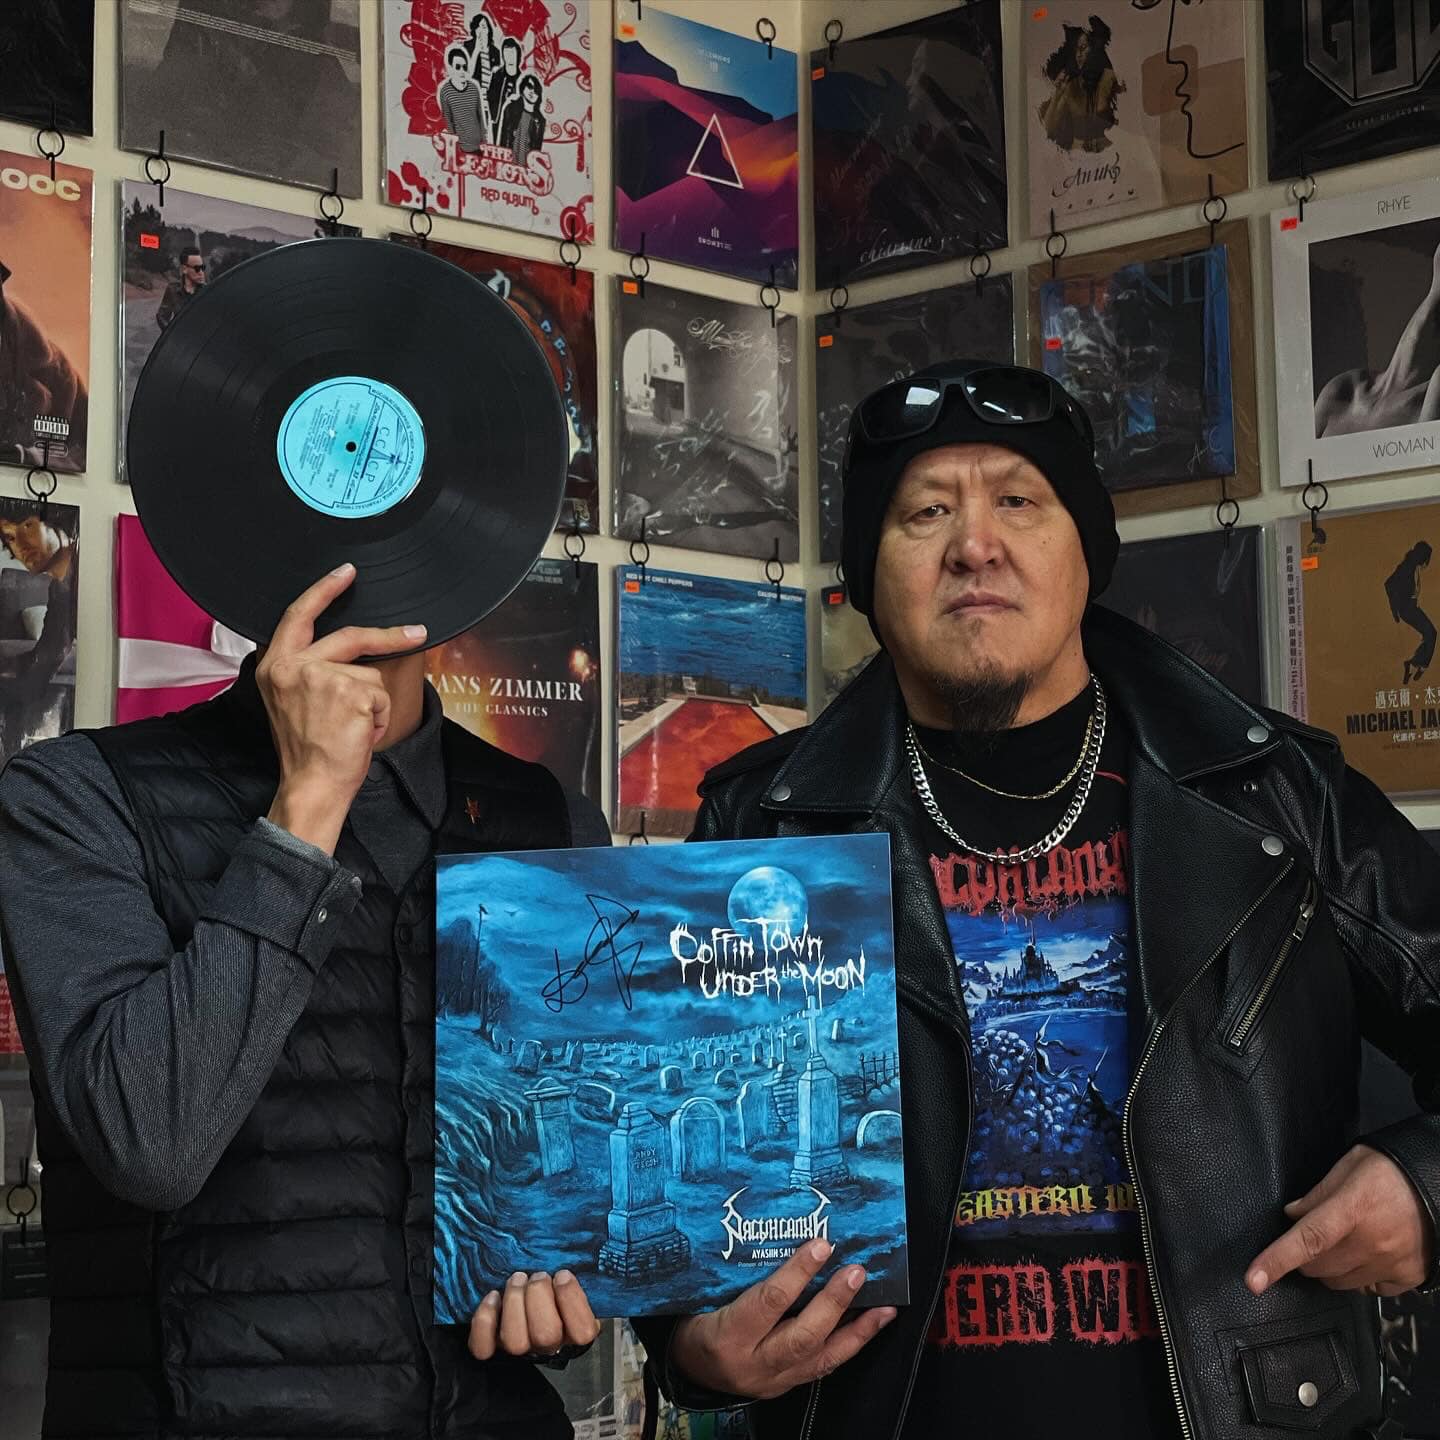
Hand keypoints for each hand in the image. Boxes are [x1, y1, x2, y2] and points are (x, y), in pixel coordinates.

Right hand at [256, 563, 425, 853]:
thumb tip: (350, 648)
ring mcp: (321, 676)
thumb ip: (308, 669)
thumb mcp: (292, 700)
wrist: (311, 784)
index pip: (298, 615)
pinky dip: (379, 717)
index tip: (346, 572)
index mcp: (274, 665)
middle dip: (389, 635)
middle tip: (417, 632)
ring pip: (370, 675)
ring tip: (352, 728)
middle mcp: (293, 665)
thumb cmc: (306, 749)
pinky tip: (359, 734)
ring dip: (372, 704)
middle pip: (352, 635)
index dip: (323, 590)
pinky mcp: (350, 692)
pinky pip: (381, 695)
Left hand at [468, 1270, 600, 1359]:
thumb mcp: (575, 1278)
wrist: (529, 1299)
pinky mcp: (493, 1348)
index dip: (571, 1300)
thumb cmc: (554, 1285)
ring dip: (515, 1302)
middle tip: (538, 1275)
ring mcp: (520, 1349)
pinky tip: (492, 1296)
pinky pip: (484, 1347)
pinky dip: (485, 1321)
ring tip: (518, 1278)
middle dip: (539, 1296)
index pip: (583, 1332)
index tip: (563, 1274)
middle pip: (545, 1335)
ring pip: (515, 1341)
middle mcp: (549, 1345)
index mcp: (576, 1330)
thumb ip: (580, 1272)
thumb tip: (582, 1254)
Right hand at [669, 1239, 896, 1400]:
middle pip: (801, 1335)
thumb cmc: (696, 1320)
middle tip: (857, 1271)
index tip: (821, 1245)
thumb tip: (776, 1228)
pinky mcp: (789, 1385)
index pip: (768, 1303)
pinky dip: (852, 1344)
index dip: (797, 1273)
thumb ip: (737, 1272)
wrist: (689, 1369)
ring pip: (821, 1357)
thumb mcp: (704, 1295)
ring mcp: (775, 1379)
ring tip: (884, 1305)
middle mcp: (754, 1363)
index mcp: (728, 1335)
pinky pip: (825, 1367)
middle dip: (834, 1302)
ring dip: (856, 1329)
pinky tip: (872, 1324)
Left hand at [1246, 1144, 1434, 1297]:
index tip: (1253, 1280)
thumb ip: (1318, 1193)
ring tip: (1340, 1243)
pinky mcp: (1408, 1277)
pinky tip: (1364, 1256)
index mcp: (1353, 1209)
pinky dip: (1358, 1278)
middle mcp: (1372, 1242)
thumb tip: (1292, 1216)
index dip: (1276, 1260)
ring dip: (1328, 1268)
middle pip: (1317, 1267)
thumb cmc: (1392, 1169)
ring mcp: (1392, 1263)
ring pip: (1339, 1283)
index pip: (1307, 1239)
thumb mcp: (1349, 1166)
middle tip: (1313, 1235)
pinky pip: (1369, 1290)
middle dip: (1303, 1256)